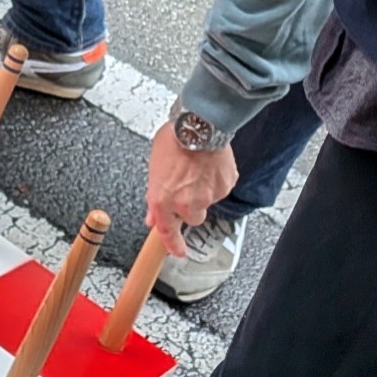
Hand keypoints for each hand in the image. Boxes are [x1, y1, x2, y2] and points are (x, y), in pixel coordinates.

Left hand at [145, 123, 239, 256]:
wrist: (199, 125)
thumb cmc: (174, 140)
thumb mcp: (155, 167)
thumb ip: (154, 195)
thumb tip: (152, 215)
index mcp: (163, 199)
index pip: (167, 231)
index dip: (172, 244)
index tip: (177, 251)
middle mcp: (186, 203)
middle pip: (192, 218)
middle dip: (190, 207)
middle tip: (187, 187)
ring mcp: (208, 196)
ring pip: (207, 202)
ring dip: (202, 191)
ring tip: (197, 169)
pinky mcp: (224, 187)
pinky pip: (220, 190)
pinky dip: (215, 181)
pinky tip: (209, 165)